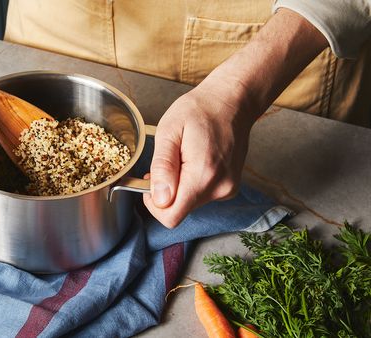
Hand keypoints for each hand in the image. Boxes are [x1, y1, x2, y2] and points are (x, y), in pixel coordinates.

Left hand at [143, 8, 327, 227]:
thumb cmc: (198, 111)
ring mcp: (228, 189)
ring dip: (180, 186)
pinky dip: (193, 183)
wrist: (231, 101)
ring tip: (183, 157)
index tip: (151, 181)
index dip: (153, 204)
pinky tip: (196, 160)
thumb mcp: (169, 131)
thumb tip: (159, 199)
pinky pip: (202, 196)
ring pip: (190, 204)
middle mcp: (219, 188)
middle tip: (167, 163)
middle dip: (166, 192)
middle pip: (180, 211)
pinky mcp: (230, 187)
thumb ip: (163, 167)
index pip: (171, 216)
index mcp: (202, 175)